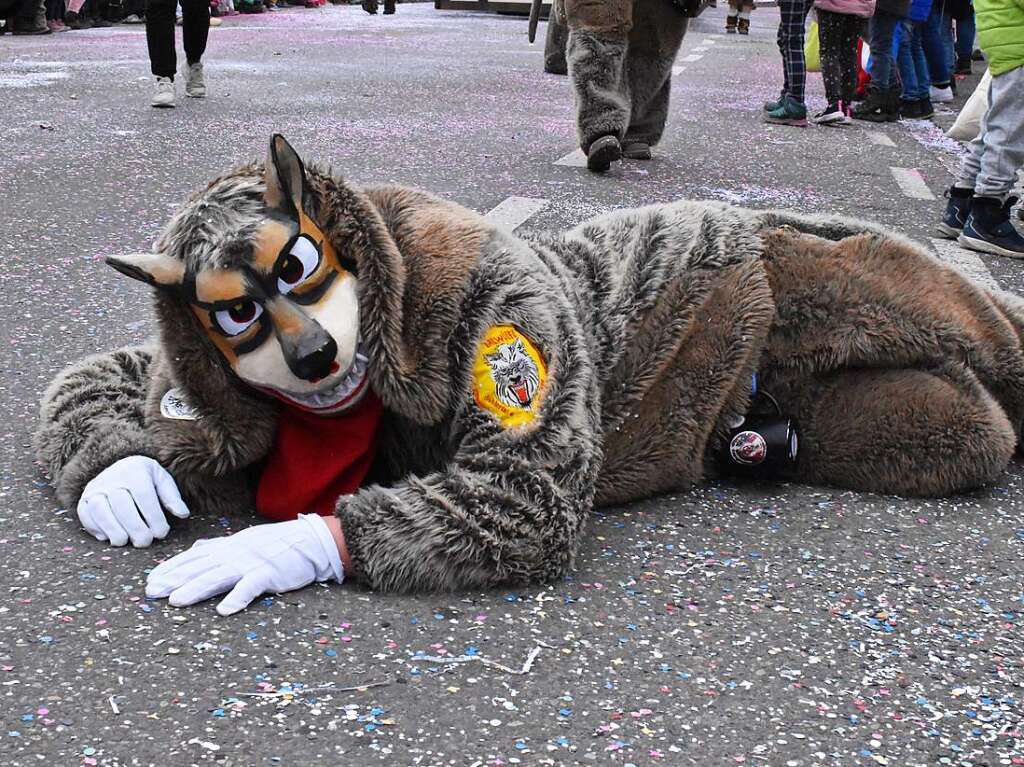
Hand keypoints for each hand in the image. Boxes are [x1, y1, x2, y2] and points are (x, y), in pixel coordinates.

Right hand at [78, 455, 189, 547]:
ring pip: (100, 509)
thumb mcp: (162, 481)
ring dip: (112, 529)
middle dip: (134, 526)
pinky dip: (94, 527)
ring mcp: (95, 487)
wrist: (120, 466)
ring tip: (124, 542)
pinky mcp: (84, 498)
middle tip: (144, 542)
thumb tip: (183, 514)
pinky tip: (106, 538)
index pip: (143, 494)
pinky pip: (85, 513)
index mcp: (135, 470)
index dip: (152, 516)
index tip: (161, 533)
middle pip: (121, 504)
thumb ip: (172, 497)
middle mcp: (112, 477)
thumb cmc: (146, 478)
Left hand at [145, 514, 343, 615]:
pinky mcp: (268, 575)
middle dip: (173, 580)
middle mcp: (234, 554)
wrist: (310, 541)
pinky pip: (250, 587)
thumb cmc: (277, 543)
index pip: (193, 557)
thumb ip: (221, 545)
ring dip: (196, 588)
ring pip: (217, 577)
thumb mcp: (245, 540)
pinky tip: (224, 610)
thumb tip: (198, 547)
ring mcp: (250, 563)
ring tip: (176, 601)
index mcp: (228, 547)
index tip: (150, 580)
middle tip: (151, 593)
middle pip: (199, 568)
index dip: (170, 568)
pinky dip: (237, 598)